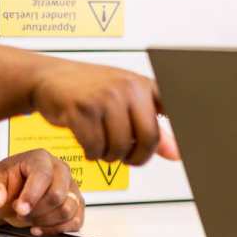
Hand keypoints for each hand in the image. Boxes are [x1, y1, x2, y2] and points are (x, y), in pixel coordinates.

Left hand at [0, 149, 84, 236]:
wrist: (9, 194)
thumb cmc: (3, 185)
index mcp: (39, 159)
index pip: (43, 176)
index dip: (32, 196)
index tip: (20, 210)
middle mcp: (59, 169)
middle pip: (58, 195)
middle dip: (36, 211)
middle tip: (20, 212)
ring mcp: (70, 186)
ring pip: (68, 209)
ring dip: (45, 221)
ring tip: (30, 218)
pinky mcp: (75, 203)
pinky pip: (75, 220)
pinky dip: (57, 229)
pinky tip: (41, 228)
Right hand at [30, 58, 179, 165]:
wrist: (51, 77)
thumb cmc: (91, 90)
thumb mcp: (126, 102)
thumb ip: (152, 127)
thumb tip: (177, 153)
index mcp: (144, 85)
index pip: (172, 109)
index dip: (179, 134)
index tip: (185, 152)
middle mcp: (128, 87)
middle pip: (149, 138)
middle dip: (138, 157)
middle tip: (127, 158)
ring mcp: (105, 97)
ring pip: (119, 147)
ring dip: (110, 156)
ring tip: (103, 147)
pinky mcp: (81, 109)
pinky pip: (95, 147)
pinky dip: (92, 153)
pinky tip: (89, 145)